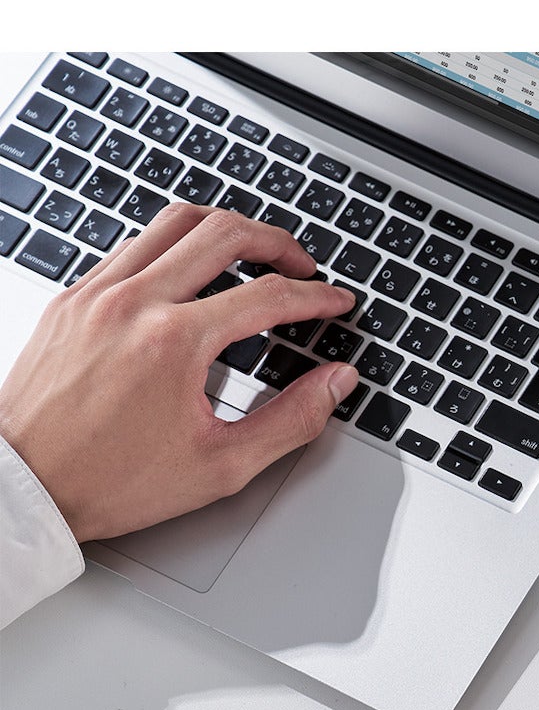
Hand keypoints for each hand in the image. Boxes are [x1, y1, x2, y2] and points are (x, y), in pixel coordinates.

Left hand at [0, 204, 359, 543]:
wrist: (25, 487)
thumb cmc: (111, 482)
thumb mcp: (222, 466)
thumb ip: (292, 420)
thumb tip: (335, 382)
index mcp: (174, 343)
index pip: (268, 295)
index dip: (317, 297)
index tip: (336, 302)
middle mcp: (134, 304)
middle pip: (224, 232)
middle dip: (278, 243)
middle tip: (303, 266)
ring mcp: (97, 294)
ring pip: (175, 222)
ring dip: (225, 230)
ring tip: (252, 252)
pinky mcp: (72, 298)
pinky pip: (134, 245)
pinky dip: (175, 247)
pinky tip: (193, 273)